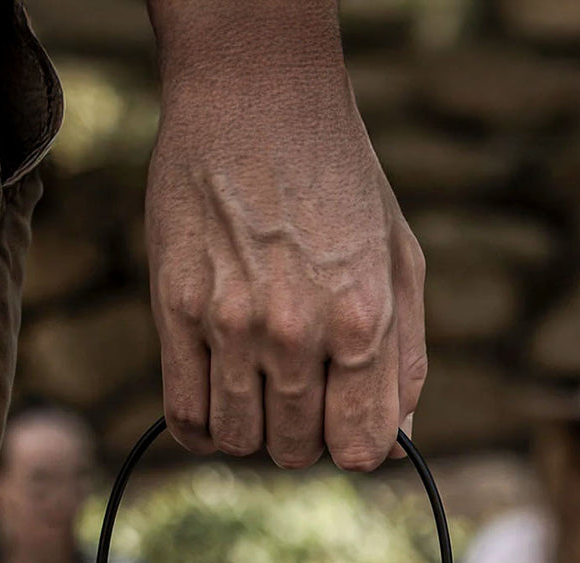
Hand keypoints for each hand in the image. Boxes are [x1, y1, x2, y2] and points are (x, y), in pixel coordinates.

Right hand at [145, 2, 425, 470]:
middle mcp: (297, 330)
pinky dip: (201, 430)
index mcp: (364, 319)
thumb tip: (396, 448)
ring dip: (252, 432)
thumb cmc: (339, 178)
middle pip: (298, 451)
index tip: (343, 423)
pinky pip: (184, 416)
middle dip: (303, 437)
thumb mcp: (398, 260)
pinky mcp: (175, 311)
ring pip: (241, 441)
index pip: (361, 449)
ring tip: (258, 389)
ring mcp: (231, 323)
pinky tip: (216, 405)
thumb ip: (404, 361)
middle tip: (298, 392)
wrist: (256, 94)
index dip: (355, 447)